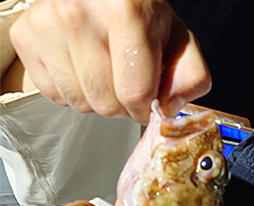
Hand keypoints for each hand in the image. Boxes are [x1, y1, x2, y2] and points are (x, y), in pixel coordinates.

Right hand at [9, 0, 211, 123]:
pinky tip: (83, 65)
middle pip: (106, 103)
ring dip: (98, 99)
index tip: (150, 100)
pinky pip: (54, 94)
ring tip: (107, 70)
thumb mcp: (180, 42)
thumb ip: (190, 79)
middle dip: (124, 105)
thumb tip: (167, 109)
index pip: (135, 93)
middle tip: (128, 80)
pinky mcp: (26, 35)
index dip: (146, 108)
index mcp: (127, 11)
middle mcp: (80, 13)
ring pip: (80, 102)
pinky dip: (73, 90)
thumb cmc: (144, 18)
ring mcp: (48, 24)